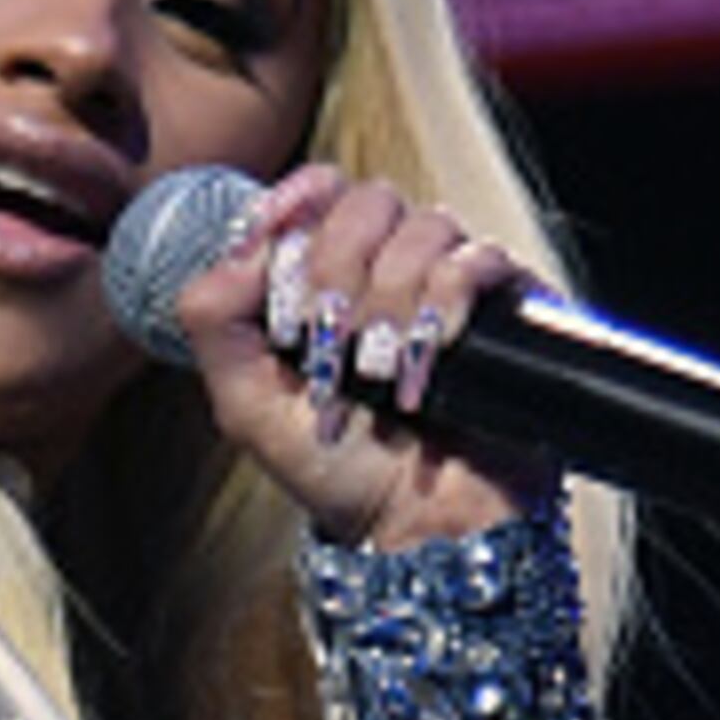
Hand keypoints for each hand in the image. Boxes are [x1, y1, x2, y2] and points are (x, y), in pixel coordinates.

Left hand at [161, 163, 553, 549]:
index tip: (284, 230)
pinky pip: (478, 260)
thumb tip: (242, 244)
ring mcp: (450, 282)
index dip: (300, 203)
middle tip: (331, 343)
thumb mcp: (246, 406)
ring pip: (424, 226)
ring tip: (378, 374)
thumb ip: (216, 322)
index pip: (319, 194)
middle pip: (369, 201)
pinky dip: (446, 304)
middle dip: (340, 269)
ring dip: (390, 300)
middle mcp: (390, 269)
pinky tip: (428, 360)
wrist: (416, 525)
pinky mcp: (504, 302)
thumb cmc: (337, 472)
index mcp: (328, 279)